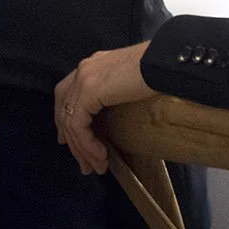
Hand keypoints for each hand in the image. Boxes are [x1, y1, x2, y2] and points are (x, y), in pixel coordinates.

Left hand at [54, 42, 157, 174]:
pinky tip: (101, 155)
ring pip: (71, 123)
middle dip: (72, 140)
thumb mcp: (131, 80)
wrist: (164, 62)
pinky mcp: (88, 92)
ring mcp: (83, 80)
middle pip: (64, 110)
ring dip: (83, 149)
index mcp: (94, 65)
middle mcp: (84, 70)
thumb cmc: (160, 69)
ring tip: (96, 167)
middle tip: (84, 163)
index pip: (67, 93)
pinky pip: (79, 126)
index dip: (65, 119)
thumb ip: (116, 90)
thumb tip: (116, 111)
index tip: (69, 141)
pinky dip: (87, 144)